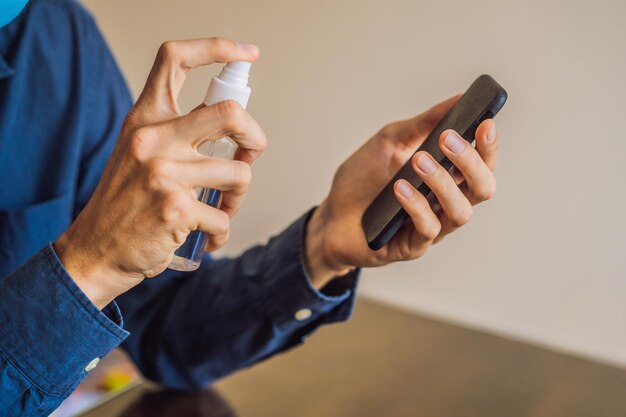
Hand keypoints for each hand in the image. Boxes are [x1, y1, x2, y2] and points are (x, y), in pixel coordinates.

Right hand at [55, 38, 266, 308]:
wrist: (95, 251)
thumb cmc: (125, 203)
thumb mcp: (138, 153)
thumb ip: (176, 133)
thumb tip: (236, 128)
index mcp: (144, 118)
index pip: (175, 59)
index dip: (217, 47)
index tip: (248, 53)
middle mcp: (153, 138)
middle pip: (230, 112)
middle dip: (255, 137)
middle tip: (249, 155)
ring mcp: (163, 174)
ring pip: (239, 173)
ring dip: (239, 197)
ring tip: (222, 209)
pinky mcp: (176, 209)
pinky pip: (224, 217)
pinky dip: (222, 232)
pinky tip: (208, 238)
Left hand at [305, 95, 498, 287]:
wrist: (330, 213)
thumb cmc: (363, 178)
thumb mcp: (390, 142)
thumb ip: (423, 123)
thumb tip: (459, 97)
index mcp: (448, 176)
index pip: (482, 163)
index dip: (489, 145)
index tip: (486, 122)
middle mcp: (446, 203)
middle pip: (483, 188)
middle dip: (471, 161)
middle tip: (447, 139)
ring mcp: (432, 226)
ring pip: (461, 211)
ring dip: (442, 182)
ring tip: (418, 161)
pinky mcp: (412, 246)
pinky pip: (428, 229)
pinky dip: (416, 205)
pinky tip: (400, 188)